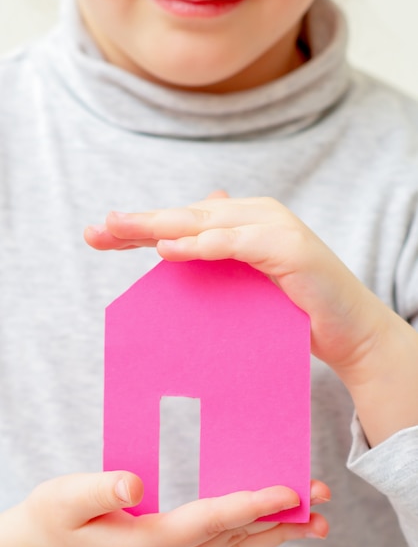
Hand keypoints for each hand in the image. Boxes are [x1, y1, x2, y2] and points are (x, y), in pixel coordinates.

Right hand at [0, 472, 329, 546]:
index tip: (290, 492)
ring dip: (274, 532)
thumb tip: (134, 481)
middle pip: (236, 537)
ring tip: (312, 521)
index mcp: (148, 541)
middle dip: (282, 520)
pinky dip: (250, 536)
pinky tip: (266, 530)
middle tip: (322, 503)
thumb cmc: (51, 520)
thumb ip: (100, 489)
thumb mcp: (65, 498)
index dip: (253, 505)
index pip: (212, 519)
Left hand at [84, 194, 385, 372]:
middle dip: (139, 224)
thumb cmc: (294, 309)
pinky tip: (168, 248)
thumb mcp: (246, 283)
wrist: (349, 330)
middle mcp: (254, 215)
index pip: (182, 222)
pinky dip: (202, 244)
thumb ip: (217, 259)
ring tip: (117, 230)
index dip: (141, 228)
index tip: (100, 237)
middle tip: (97, 230)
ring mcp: (272, 227)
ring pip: (205, 223)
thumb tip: (177, 241)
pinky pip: (235, 243)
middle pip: (186, 217)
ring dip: (159, 226)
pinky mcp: (287, 247)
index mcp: (241, 222)